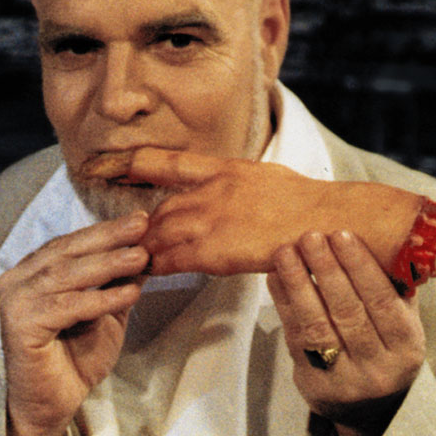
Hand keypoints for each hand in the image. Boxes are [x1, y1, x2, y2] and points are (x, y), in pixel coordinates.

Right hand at [0, 212, 149, 435]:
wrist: (53, 405)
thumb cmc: (75, 358)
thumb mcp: (106, 310)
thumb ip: (119, 280)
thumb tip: (147, 248)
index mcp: (33, 271)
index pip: (71, 242)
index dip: (105, 230)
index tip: (141, 219)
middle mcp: (17, 281)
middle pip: (68, 251)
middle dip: (109, 237)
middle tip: (142, 226)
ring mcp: (15, 302)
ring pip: (67, 274)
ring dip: (108, 264)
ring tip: (141, 257)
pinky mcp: (20, 326)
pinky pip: (66, 306)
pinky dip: (100, 299)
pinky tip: (128, 294)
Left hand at [126, 147, 422, 275]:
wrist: (327, 221)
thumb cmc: (307, 204)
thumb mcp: (267, 177)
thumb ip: (237, 183)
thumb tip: (229, 190)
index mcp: (225, 169)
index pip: (167, 162)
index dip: (133, 165)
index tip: (108, 167)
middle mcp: (210, 191)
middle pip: (160, 209)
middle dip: (142, 226)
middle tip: (128, 240)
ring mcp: (210, 220)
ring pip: (159, 234)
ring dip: (144, 249)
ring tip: (132, 261)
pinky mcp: (213, 250)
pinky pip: (171, 259)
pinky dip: (156, 266)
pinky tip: (149, 273)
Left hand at [266, 230, 424, 435]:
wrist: (373, 413)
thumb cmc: (387, 350)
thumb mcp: (403, 324)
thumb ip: (395, 288)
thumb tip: (382, 234)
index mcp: (407, 346)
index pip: (383, 302)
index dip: (361, 267)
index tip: (342, 234)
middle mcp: (379, 367)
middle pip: (348, 312)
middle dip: (327, 270)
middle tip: (310, 235)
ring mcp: (345, 380)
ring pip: (318, 326)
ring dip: (298, 284)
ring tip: (285, 251)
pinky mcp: (314, 385)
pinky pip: (296, 339)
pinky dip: (284, 304)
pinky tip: (275, 277)